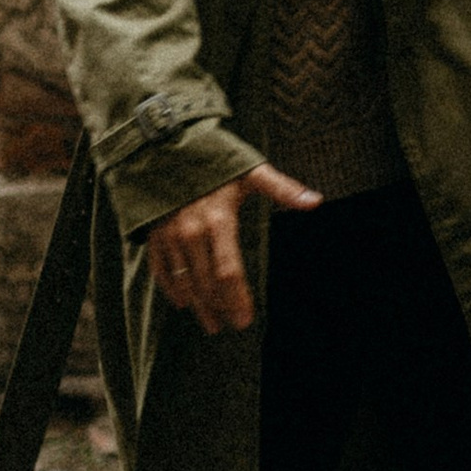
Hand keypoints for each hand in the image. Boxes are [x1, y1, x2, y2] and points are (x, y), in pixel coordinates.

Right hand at [142, 162, 321, 334]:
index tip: (246, 320)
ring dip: (197, 305)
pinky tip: (182, 302)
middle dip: (219, 308)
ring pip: (184, 281)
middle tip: (230, 326)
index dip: (237, 299)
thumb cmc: (215, 158)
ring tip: (211, 323)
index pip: (229, 271)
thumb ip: (283, 188)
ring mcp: (169, 234)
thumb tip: (316, 201)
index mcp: (219, 219)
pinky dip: (171, 289)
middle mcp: (191, 231)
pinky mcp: (154, 233)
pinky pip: (161, 269)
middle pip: (206, 283)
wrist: (166, 144)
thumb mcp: (250, 171)